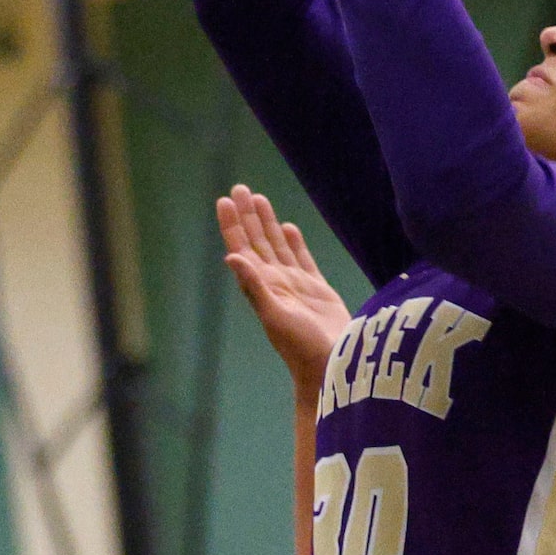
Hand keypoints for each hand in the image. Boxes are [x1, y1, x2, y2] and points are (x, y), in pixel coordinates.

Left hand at [218, 184, 348, 393]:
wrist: (330, 367)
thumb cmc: (301, 347)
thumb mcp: (275, 316)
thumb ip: (254, 286)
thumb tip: (232, 257)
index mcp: (263, 285)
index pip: (243, 247)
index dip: (233, 224)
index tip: (225, 199)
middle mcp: (276, 282)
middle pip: (258, 240)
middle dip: (248, 215)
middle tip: (240, 187)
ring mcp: (296, 285)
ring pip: (278, 245)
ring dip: (267, 222)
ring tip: (259, 198)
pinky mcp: (317, 290)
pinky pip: (302, 259)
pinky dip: (294, 242)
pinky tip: (289, 228)